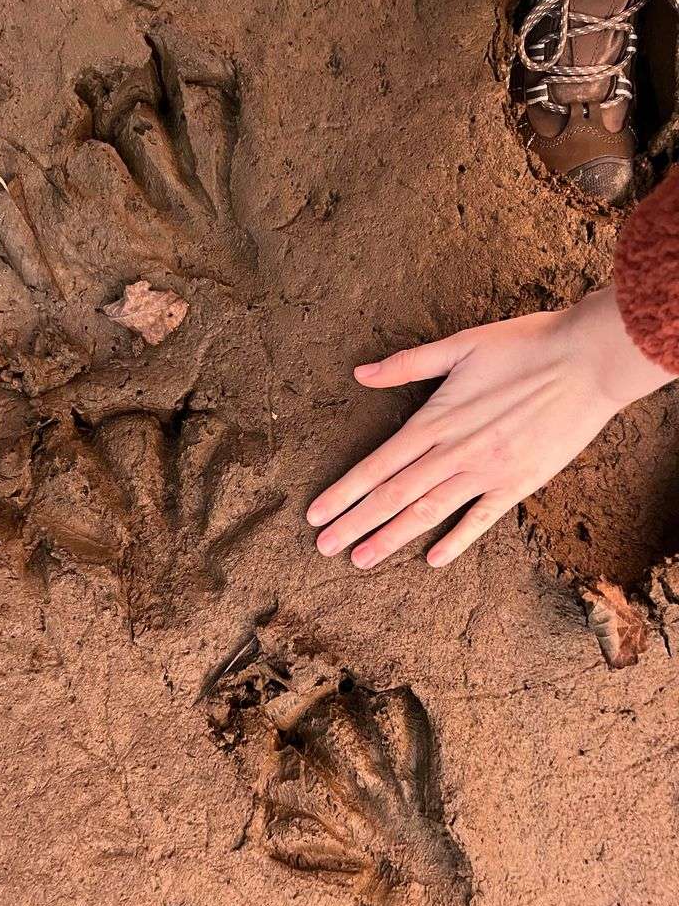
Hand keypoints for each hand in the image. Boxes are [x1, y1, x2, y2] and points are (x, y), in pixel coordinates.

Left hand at [307, 287, 675, 568]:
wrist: (589, 360)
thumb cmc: (525, 345)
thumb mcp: (460, 345)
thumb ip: (407, 364)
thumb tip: (361, 373)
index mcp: (435, 419)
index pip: (377, 465)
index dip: (343, 492)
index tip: (316, 514)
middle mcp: (454, 452)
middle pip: (393, 496)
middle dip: (354, 524)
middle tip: (324, 548)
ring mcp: (486, 472)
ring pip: (428, 513)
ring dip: (391, 538)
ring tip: (361, 560)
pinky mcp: (518, 483)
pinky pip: (481, 519)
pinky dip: (456, 541)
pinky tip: (432, 559)